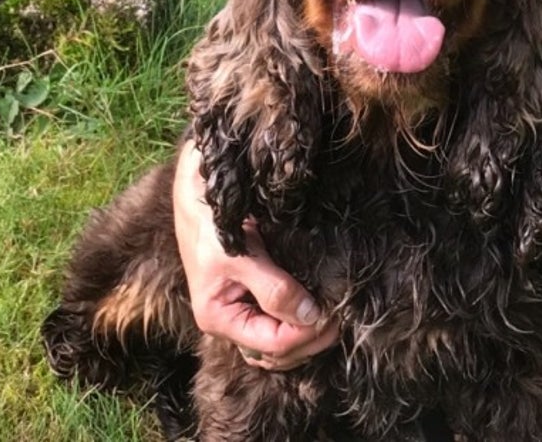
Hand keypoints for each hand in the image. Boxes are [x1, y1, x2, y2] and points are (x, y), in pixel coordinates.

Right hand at [172, 141, 339, 370]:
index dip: (305, 336)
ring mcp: (243, 309)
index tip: (332, 316)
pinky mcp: (254, 294)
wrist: (200, 189)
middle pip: (277, 352)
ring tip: (333, 314)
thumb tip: (310, 317)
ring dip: (308, 334)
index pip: (272, 345)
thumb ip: (273, 289)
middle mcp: (230, 320)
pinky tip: (318, 306)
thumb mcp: (239, 256)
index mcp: (219, 318)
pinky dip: (300, 320)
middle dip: (311, 340)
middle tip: (341, 318)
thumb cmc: (212, 221)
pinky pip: (280, 322)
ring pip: (280, 341)